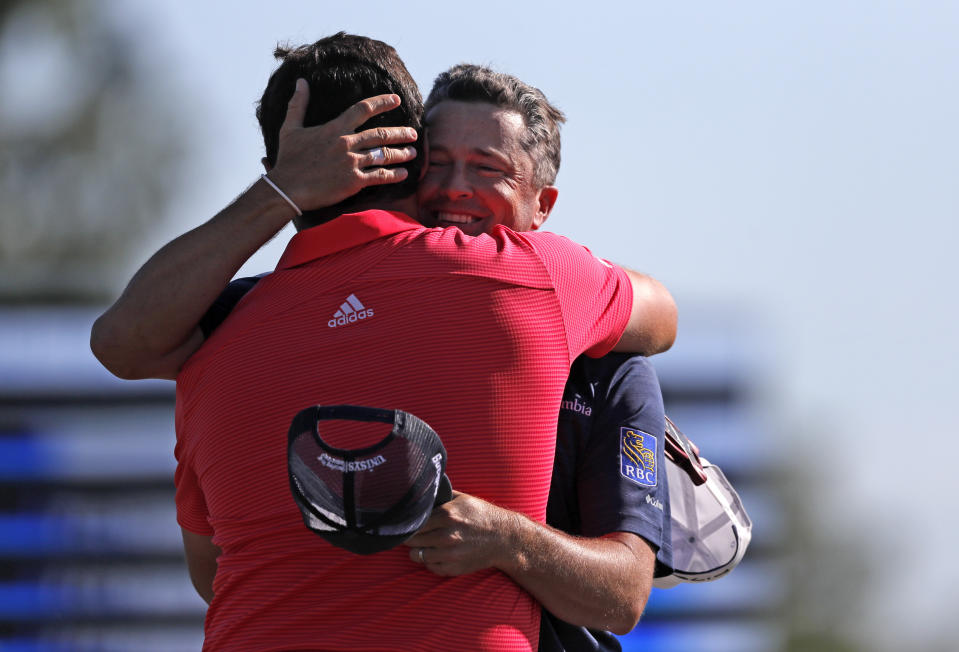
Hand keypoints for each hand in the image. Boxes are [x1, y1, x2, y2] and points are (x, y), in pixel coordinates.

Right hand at [267, 78, 417, 210]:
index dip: (382, 102)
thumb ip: (298, 104)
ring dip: (401, 153)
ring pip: (383, 155)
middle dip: (400, 133)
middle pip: (380, 134)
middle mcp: (346, 143)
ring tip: (413, 153)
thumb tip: (301, 82)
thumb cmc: (287, 159)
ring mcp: (351, 162)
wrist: (287, 188)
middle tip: (414, 133)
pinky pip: (379, 176)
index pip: (362, 109)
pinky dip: (394, 175)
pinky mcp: (353, 182)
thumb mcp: (290, 128)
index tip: (396, 100)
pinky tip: (404, 174)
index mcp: (334, 128)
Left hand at [404, 491, 517, 576]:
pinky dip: (429, 561)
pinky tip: (437, 553)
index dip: (407, 523)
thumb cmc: (482, 515)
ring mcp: (450, 554)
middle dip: (410, 536)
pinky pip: (430, 567)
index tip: (406, 522)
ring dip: (417, 550)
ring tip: (424, 544)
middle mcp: (446, 536)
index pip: (413, 522)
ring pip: (417, 555)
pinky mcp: (454, 568)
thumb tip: (420, 491)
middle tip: (413, 533)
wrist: (505, 538)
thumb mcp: (463, 499)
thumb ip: (440, 496)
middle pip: (411, 540)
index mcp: (447, 515)